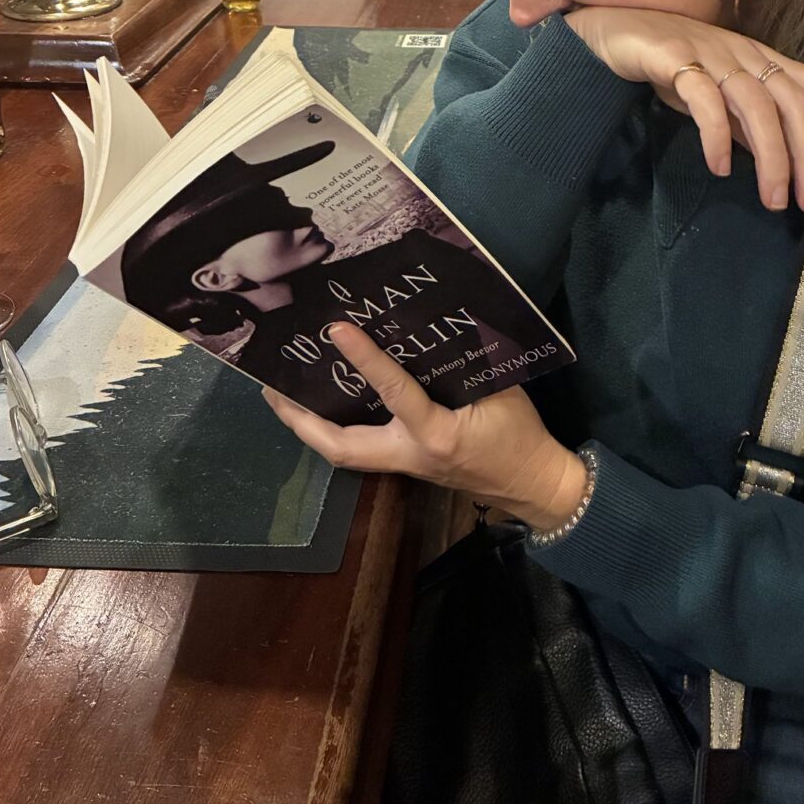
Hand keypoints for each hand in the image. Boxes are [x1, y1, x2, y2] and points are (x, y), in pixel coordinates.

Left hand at [263, 322, 586, 531]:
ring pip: (343, 452)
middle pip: (339, 447)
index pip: (394, 392)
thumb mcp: (502, 389)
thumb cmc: (520, 434)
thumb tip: (437, 319)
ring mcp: (404, 464)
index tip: (337, 329)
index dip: (365, 359)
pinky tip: (324, 406)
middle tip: (270, 384)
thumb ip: (469, 359)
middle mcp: (409, 454)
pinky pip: (361, 448)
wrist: (534, 484)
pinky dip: (335, 428)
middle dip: (300, 418)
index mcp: (436, 433)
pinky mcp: (407, 464)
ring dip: (309, 426)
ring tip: (282, 393)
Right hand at [564, 6, 803, 213]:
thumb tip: (775, 160)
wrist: (613, 30)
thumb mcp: (720, 95)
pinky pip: (704, 99)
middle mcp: (746, 53)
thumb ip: (748, 122)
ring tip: (772, 200)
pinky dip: (716, 134)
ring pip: (756, 105)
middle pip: (794, 103)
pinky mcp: (674, 58)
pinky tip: (718, 166)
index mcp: (764, 60)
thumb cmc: (672, 63)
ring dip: (771, 157)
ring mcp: (711, 53)